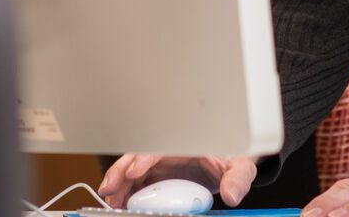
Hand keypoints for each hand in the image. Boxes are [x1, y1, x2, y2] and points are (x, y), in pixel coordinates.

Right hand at [99, 153, 256, 208]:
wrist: (231, 163)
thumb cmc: (232, 155)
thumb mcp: (239, 164)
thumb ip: (237, 178)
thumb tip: (231, 194)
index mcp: (182, 143)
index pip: (157, 148)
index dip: (143, 159)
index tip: (134, 172)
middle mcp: (167, 153)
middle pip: (136, 158)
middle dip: (120, 172)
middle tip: (109, 189)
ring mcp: (161, 166)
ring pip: (132, 171)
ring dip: (118, 185)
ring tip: (110, 201)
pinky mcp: (158, 178)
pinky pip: (138, 184)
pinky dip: (126, 193)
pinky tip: (121, 204)